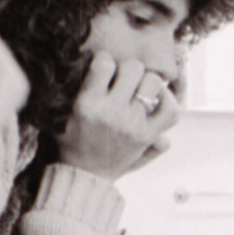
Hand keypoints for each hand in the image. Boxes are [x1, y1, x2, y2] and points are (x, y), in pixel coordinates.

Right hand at [55, 54, 177, 180]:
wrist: (83, 174)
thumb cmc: (71, 139)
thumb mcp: (62, 111)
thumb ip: (79, 85)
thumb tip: (101, 60)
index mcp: (87, 104)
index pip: (104, 62)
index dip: (105, 61)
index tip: (103, 70)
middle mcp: (112, 113)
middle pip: (133, 67)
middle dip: (128, 69)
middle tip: (123, 81)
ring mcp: (133, 125)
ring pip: (154, 82)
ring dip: (147, 82)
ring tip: (139, 89)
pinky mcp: (148, 136)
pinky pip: (171, 111)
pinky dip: (169, 101)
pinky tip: (158, 99)